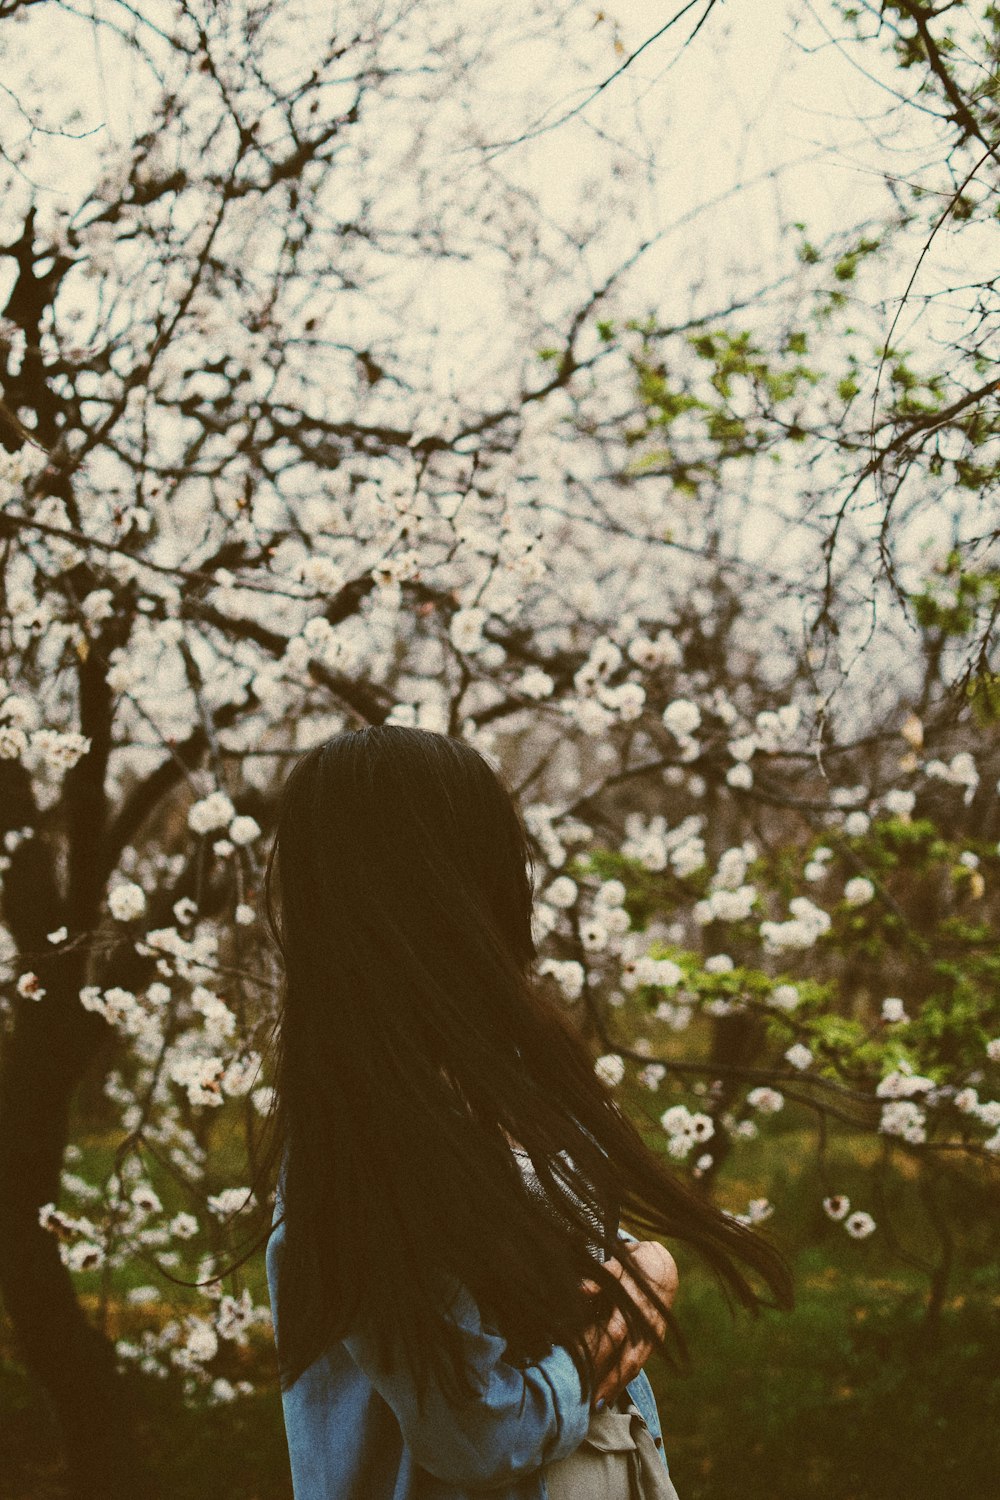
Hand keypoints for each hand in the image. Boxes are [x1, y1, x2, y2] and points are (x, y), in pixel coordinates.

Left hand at [579, 1239, 677, 1410]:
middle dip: (609, 1380)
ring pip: (636, 1365)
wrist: (662, 1266)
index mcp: (634, 1303)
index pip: (616, 1332)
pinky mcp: (656, 1340)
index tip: (582, 1369)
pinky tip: (610, 1394)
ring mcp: (653, 1334)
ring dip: (617, 1385)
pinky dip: (625, 1379)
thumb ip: (598, 1280)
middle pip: (628, 1357)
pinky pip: (640, 1363)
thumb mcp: (615, 1266)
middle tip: (588, 1401)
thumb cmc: (630, 1266)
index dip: (601, 1352)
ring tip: (597, 1405)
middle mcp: (645, 1323)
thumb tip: (581, 1290)